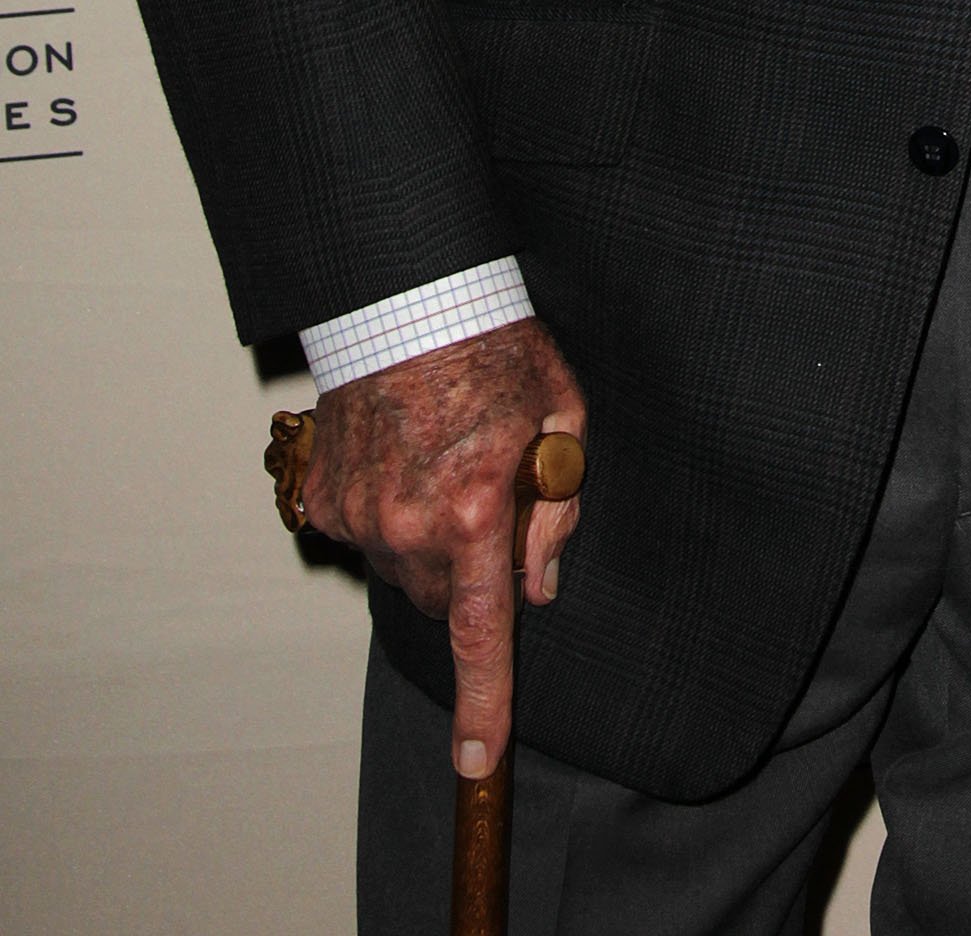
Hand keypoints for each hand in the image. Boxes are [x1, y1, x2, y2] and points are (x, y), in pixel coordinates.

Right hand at [302, 316, 585, 776]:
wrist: (406, 295)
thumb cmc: (495, 345)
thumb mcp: (561, 416)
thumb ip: (555, 512)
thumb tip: (536, 587)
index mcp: (472, 511)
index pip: (481, 634)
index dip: (484, 705)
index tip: (476, 762)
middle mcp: (406, 525)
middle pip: (443, 599)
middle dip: (471, 572)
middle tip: (488, 496)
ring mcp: (356, 513)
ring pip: (401, 568)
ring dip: (426, 540)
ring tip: (441, 458)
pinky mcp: (323, 495)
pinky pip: (362, 533)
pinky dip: (384, 512)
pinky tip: (401, 453)